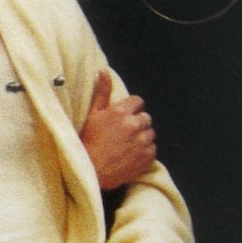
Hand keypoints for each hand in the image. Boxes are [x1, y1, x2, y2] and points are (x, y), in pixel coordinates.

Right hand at [80, 70, 155, 189]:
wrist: (92, 171)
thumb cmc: (88, 141)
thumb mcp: (92, 114)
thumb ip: (102, 92)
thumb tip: (104, 71)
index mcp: (121, 112)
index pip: (138, 101)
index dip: (130, 109)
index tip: (122, 117)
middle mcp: (135, 125)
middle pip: (145, 118)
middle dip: (136, 123)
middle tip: (121, 133)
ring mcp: (143, 141)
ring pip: (150, 133)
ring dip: (141, 137)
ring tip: (125, 145)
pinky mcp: (148, 156)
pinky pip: (152, 148)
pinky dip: (144, 151)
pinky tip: (129, 154)